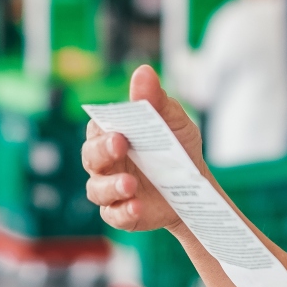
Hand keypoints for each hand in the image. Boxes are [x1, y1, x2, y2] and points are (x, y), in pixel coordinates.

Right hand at [82, 65, 205, 232]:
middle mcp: (105, 162)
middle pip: (90, 157)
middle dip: (102, 152)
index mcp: (113, 134)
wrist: (195, 189)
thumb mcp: (174, 123)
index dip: (103, 130)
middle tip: (120, 146)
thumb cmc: (178, 149)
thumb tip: (143, 72)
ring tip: (130, 185)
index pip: (97, 128)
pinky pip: (113, 215)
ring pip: (96, 189)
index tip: (119, 131)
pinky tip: (136, 206)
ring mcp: (110, 190)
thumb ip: (156, 101)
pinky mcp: (120, 213)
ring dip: (111, 187)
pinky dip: (122, 212)